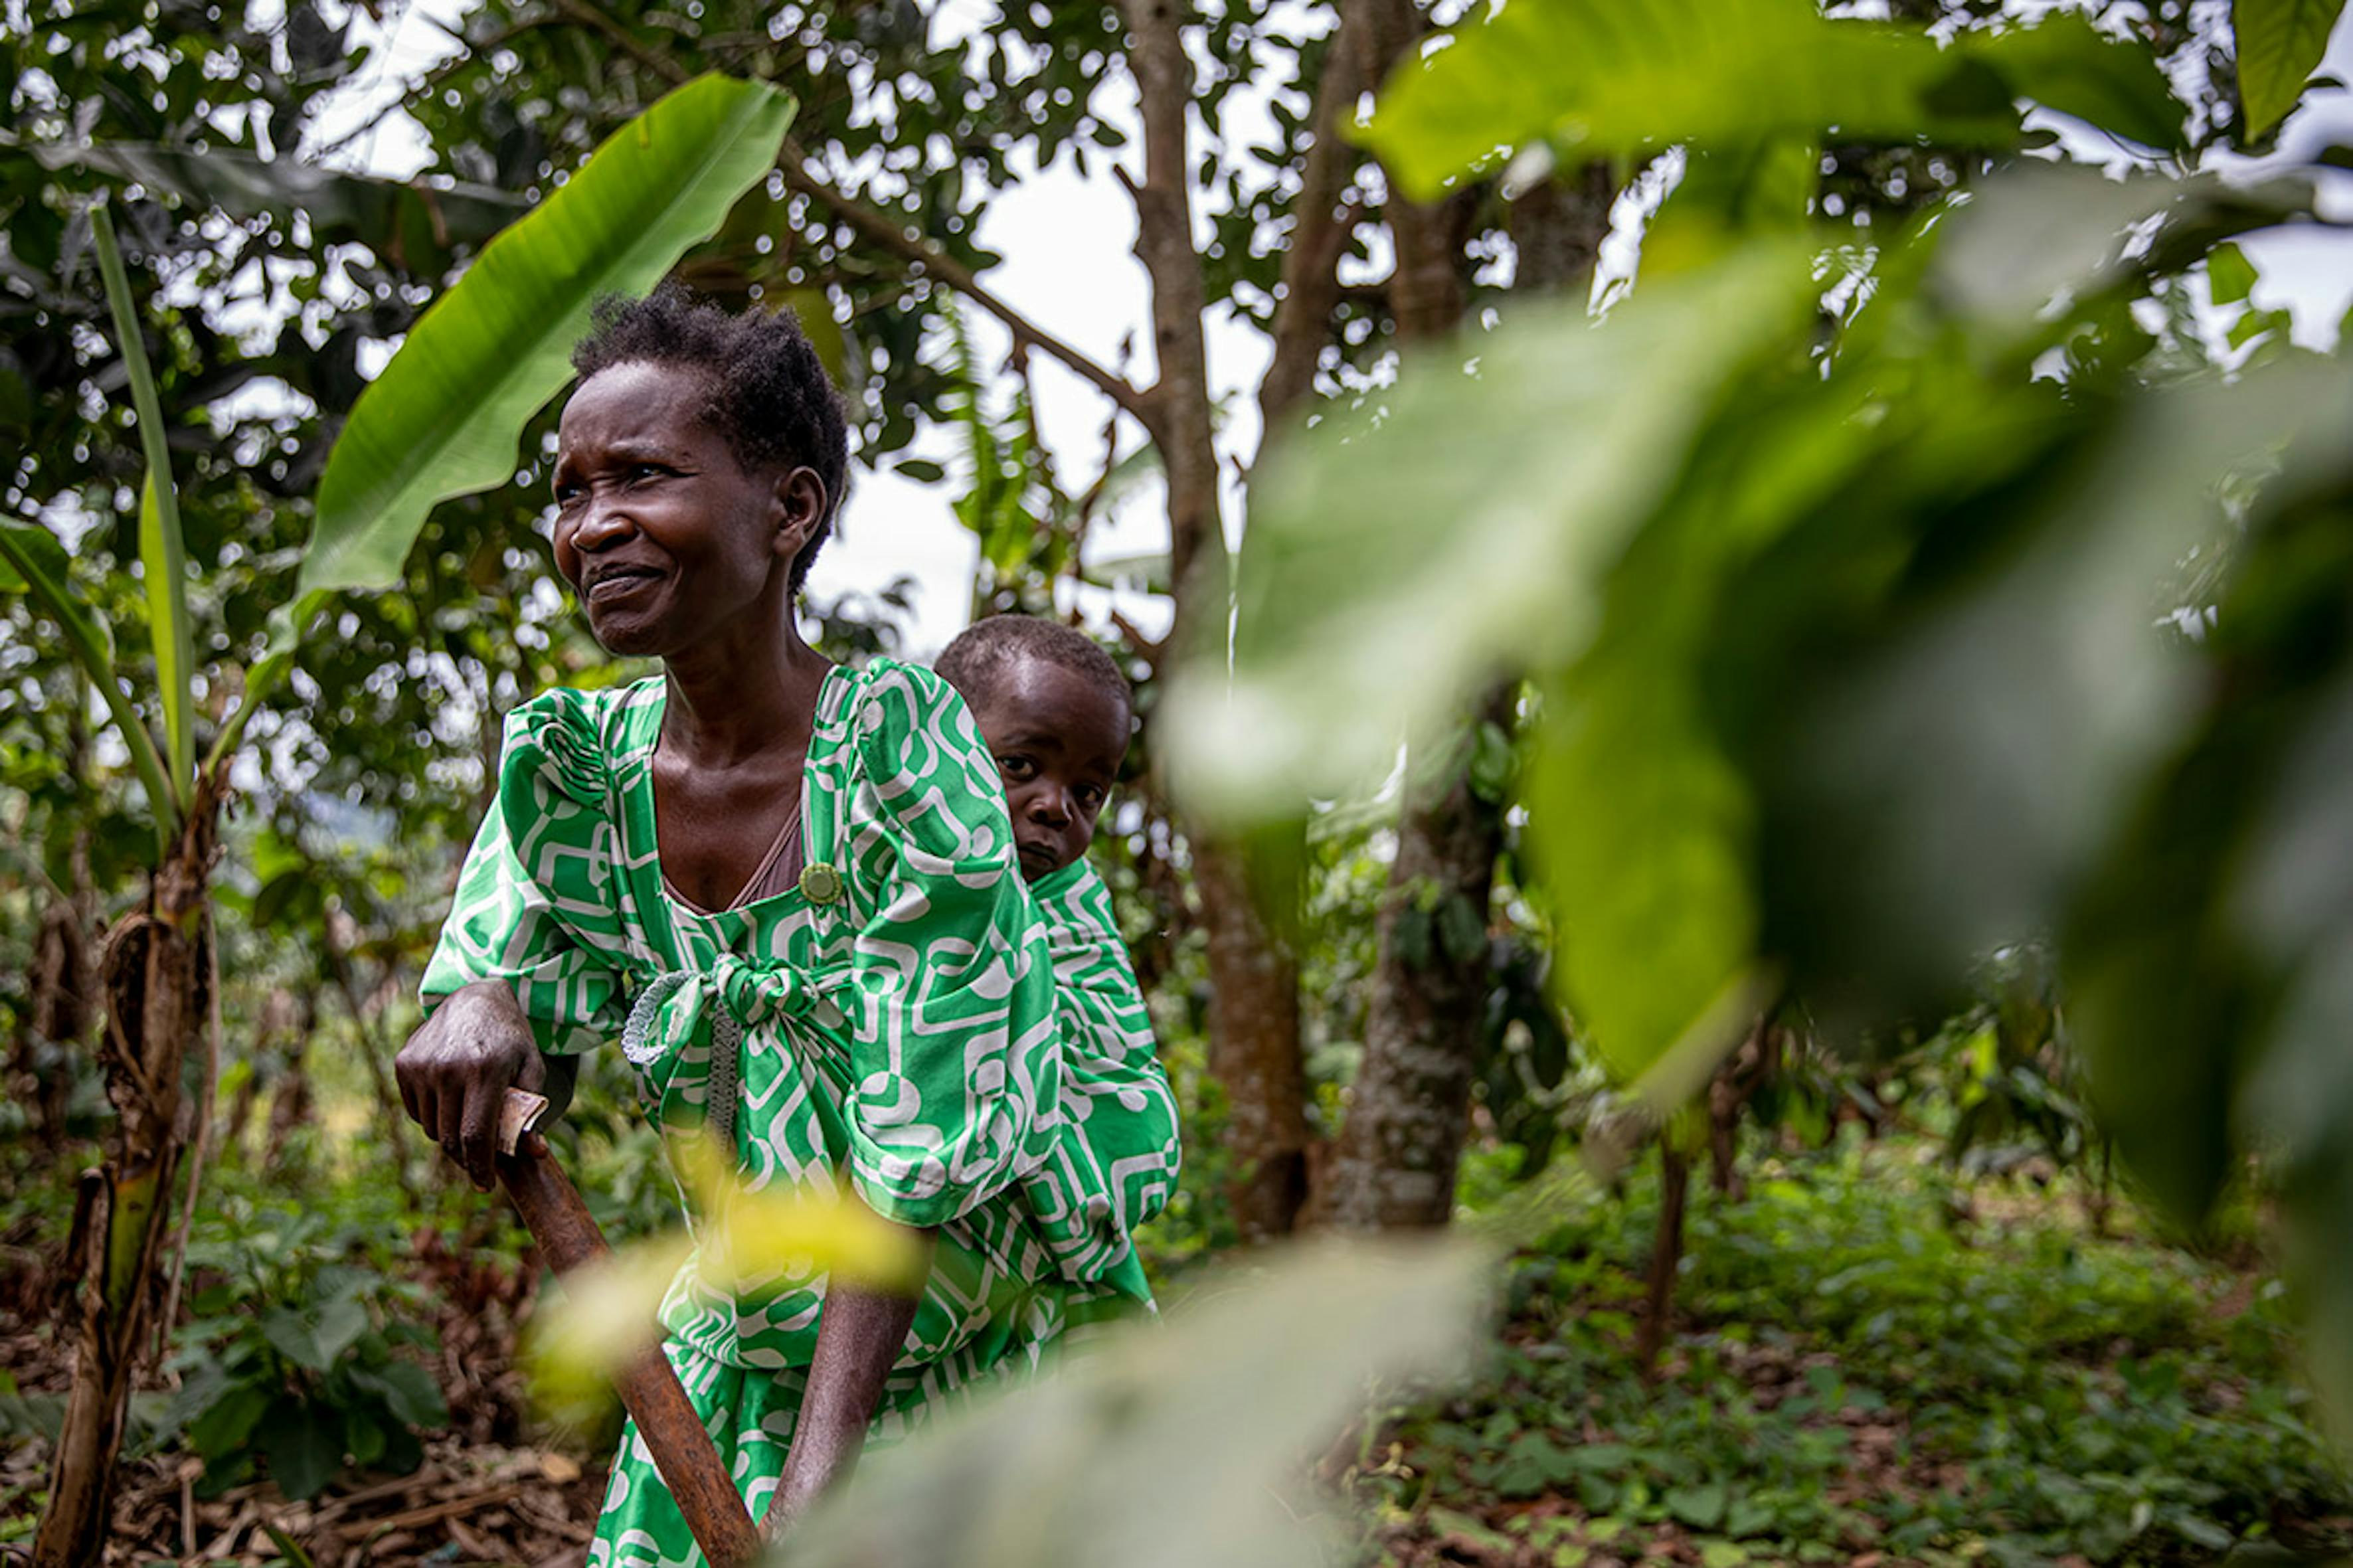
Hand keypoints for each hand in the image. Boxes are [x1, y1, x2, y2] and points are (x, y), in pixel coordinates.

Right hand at [395, 979, 544, 1190]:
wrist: (474, 997)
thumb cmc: (510, 1039)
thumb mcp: (531, 1068)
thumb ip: (531, 1112)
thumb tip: (535, 1153)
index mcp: (485, 1070)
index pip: (476, 1135)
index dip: (480, 1167)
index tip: (485, 1186)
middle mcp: (448, 1067)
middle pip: (450, 1138)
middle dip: (466, 1157)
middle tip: (481, 1159)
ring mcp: (422, 1065)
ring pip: (431, 1128)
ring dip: (449, 1134)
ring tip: (469, 1115)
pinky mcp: (404, 1064)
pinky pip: (416, 1111)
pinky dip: (432, 1115)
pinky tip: (451, 1095)